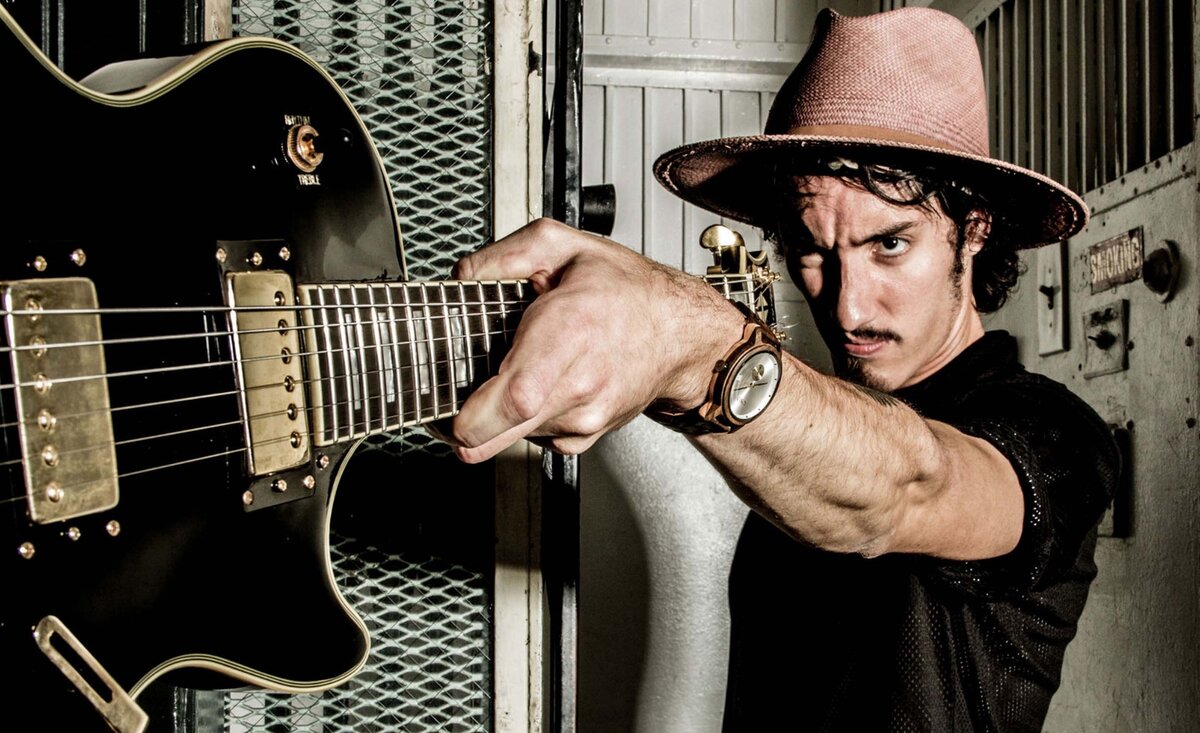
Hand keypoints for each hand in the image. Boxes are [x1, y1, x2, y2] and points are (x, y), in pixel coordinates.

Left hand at [440, 218, 743, 462]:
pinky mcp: (588, 435)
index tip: (448, 409)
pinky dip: (525, 421)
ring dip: (497, 416)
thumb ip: (507, 255)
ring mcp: (585, 416)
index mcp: (569, 331)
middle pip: (502, 432)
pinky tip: (539, 388)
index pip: (514, 396)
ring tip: (515, 373)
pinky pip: (537, 440)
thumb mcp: (565, 246)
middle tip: (451, 404)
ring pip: (513, 437)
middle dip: (465, 425)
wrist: (680, 333)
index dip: (472, 414)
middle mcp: (579, 384)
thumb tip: (464, 276)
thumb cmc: (628, 291)